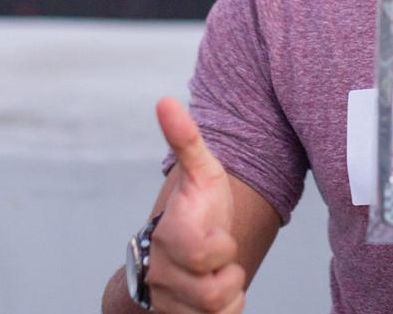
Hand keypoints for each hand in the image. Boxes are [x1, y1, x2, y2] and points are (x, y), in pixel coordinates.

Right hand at [148, 97, 243, 312]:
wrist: (176, 253)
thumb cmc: (197, 208)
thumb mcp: (200, 173)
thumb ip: (185, 139)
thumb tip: (164, 100)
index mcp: (172, 234)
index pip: (200, 253)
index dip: (221, 249)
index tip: (220, 240)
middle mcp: (163, 271)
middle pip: (213, 290)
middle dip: (230, 273)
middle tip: (223, 257)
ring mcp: (169, 299)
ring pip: (215, 309)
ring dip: (229, 291)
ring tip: (219, 272)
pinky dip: (226, 311)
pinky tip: (217, 293)